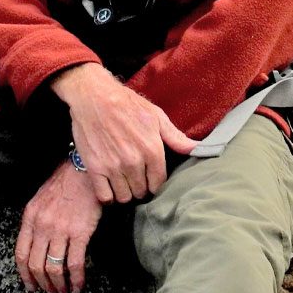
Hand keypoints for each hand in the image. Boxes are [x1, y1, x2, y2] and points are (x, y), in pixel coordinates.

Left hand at [14, 159, 102, 292]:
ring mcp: (60, 230)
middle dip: (43, 285)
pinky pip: (75, 264)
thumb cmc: (63, 185)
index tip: (31, 286)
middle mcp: (42, 226)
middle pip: (36, 265)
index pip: (21, 254)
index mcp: (30, 218)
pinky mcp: (79, 233)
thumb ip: (35, 223)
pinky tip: (79, 285)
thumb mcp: (40, 201)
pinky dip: (76, 279)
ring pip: (54, 269)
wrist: (83, 172)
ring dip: (59, 286)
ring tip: (64, 292)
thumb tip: (36, 246)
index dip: (24, 275)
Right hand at [50, 64, 196, 204]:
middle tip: (134, 177)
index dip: (154, 183)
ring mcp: (113, 166)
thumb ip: (176, 137)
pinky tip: (108, 185)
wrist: (93, 96)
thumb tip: (199, 149)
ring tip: (121, 181)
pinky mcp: (95, 168)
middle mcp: (134, 162)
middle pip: (141, 192)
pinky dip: (107, 195)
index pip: (159, 184)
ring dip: (124, 191)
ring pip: (124, 196)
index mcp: (152, 151)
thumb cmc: (126, 104)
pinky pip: (104, 196)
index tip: (149, 178)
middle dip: (139, 187)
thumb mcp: (156, 116)